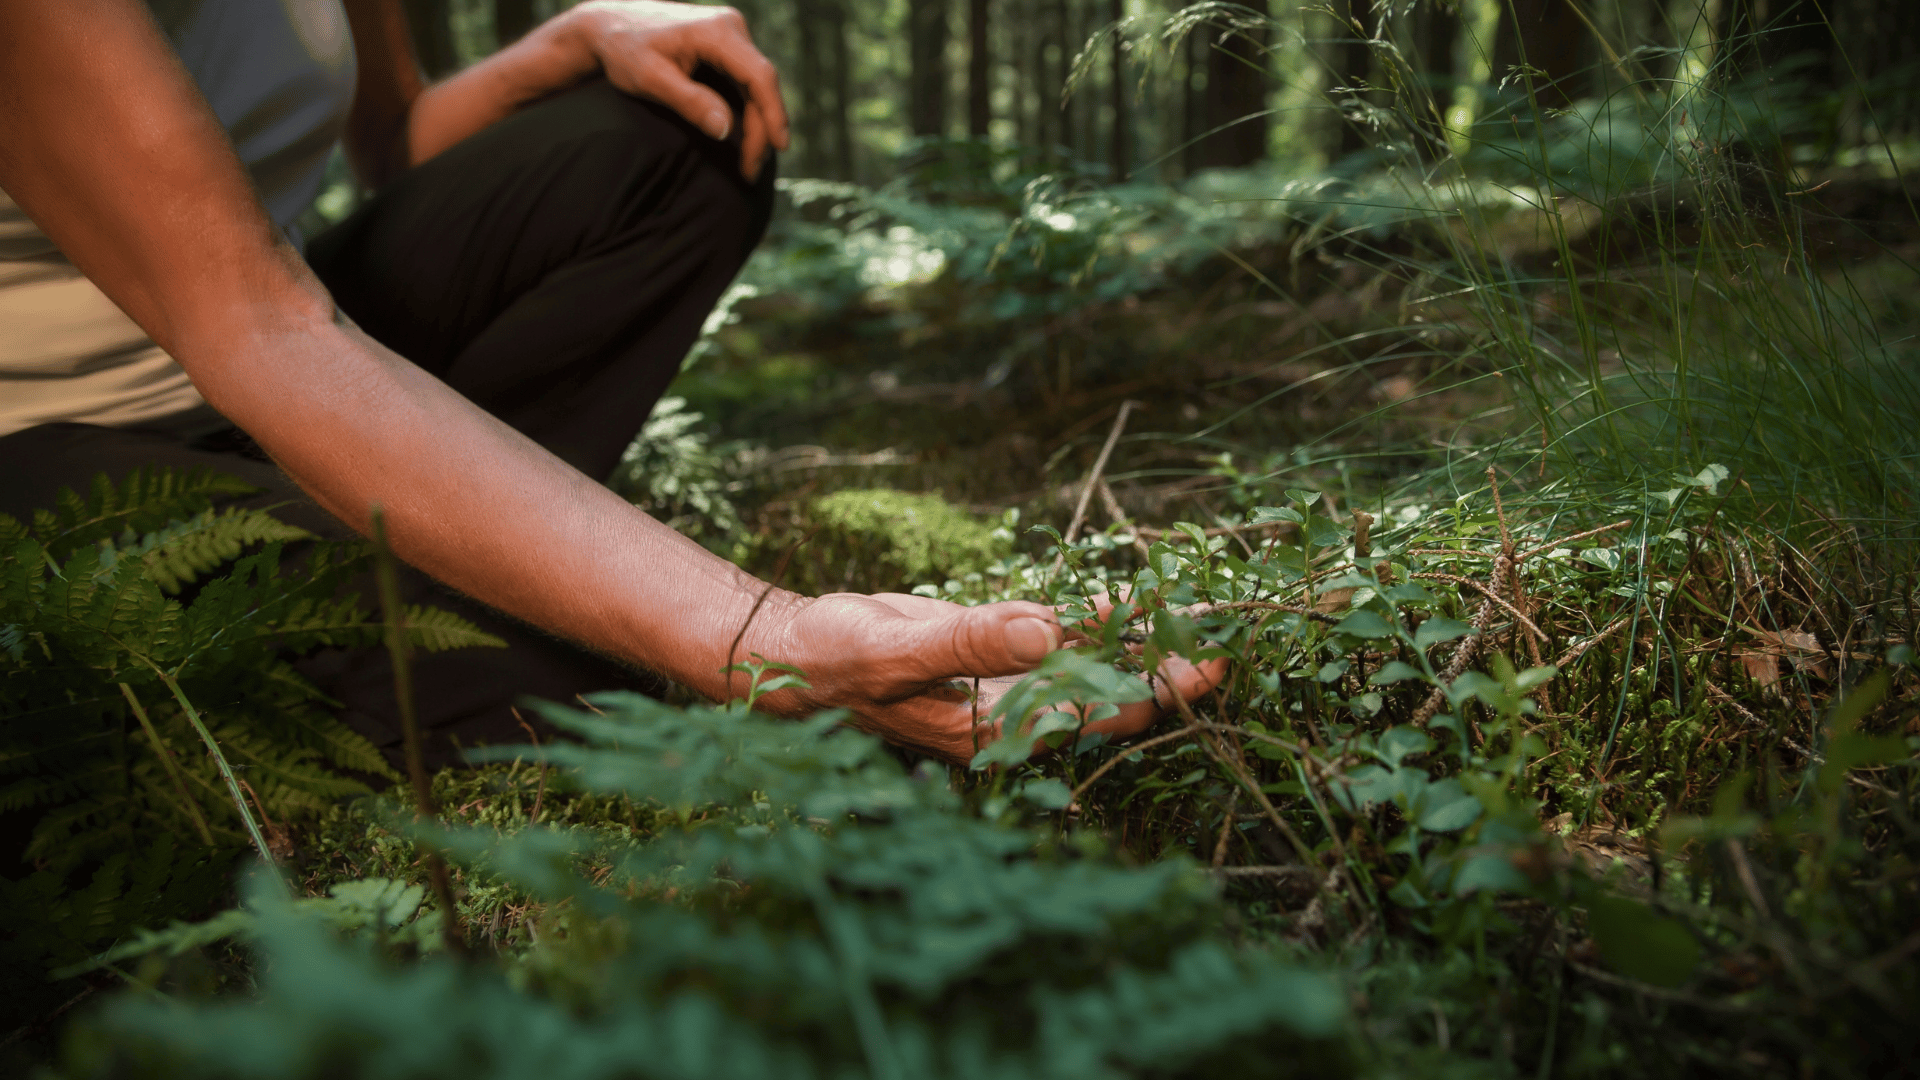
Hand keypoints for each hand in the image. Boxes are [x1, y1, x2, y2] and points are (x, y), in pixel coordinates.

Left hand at [567, 0, 788, 179]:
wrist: (607, 25)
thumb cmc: (624, 50)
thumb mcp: (651, 79)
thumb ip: (689, 102)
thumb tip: (726, 131)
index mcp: (716, 31)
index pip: (758, 76)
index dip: (773, 114)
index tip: (779, 147)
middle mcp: (730, 27)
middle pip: (760, 84)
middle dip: (761, 129)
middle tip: (751, 170)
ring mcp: (729, 34)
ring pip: (755, 85)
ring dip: (756, 123)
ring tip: (749, 161)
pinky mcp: (724, 44)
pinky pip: (744, 81)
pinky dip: (746, 110)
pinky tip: (743, 137)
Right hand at [737, 592, 1227, 763]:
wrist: (794, 655)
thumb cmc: (835, 661)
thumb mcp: (896, 648)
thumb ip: (971, 641)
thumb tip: (1049, 629)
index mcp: (998, 729)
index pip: (1102, 716)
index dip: (1161, 688)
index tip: (1212, 655)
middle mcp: (1014, 717)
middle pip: (1114, 700)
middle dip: (1171, 670)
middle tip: (1231, 633)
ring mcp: (1009, 690)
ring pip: (1095, 673)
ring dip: (1144, 647)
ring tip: (1201, 616)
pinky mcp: (998, 661)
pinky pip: (1065, 647)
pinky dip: (1100, 626)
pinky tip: (1132, 604)